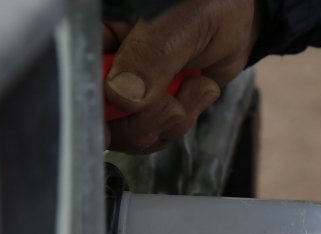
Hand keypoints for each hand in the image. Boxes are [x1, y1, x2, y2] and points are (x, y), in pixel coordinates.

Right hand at [103, 0, 261, 152]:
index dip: (95, 108)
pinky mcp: (154, 106)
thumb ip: (151, 58)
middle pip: (103, 120)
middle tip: (173, 101)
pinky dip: (182, 121)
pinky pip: (156, 134)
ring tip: (193, 86)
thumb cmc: (208, 6)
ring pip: (131, 133)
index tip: (122, 115)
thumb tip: (123, 95)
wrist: (240, 20)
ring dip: (169, 120)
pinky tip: (196, 91)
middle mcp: (110, 67)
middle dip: (144, 121)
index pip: (79, 81)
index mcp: (101, 39)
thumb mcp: (179, 26)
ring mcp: (131, 91)